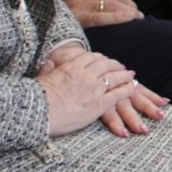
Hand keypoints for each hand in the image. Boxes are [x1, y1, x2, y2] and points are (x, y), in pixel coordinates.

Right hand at [35, 47, 162, 138]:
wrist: (40, 112)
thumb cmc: (36, 97)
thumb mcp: (41, 77)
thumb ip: (47, 67)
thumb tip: (48, 60)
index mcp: (71, 67)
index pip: (90, 58)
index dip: (100, 59)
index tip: (104, 60)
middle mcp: (86, 75)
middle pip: (106, 65)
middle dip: (115, 65)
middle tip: (121, 67)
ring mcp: (94, 89)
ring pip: (115, 77)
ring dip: (125, 75)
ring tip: (131, 75)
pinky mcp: (100, 104)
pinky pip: (119, 94)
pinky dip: (128, 89)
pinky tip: (134, 88)